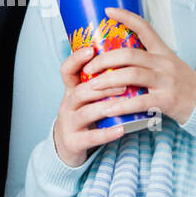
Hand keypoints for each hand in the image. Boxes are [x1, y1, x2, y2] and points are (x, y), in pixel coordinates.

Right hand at [54, 43, 158, 167]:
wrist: (68, 147)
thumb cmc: (85, 117)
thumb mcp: (86, 98)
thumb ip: (101, 83)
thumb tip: (128, 59)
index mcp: (71, 91)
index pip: (67, 70)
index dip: (76, 59)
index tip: (91, 49)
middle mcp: (67, 105)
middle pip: (80, 91)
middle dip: (102, 86)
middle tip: (124, 83)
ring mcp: (69, 124)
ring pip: (86, 113)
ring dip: (106, 106)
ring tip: (125, 103)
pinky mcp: (74, 142)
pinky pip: (91, 137)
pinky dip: (107, 133)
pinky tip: (122, 129)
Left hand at [86, 7, 195, 125]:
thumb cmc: (181, 84)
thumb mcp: (168, 64)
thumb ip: (148, 58)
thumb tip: (119, 54)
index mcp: (163, 51)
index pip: (144, 28)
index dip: (126, 17)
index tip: (108, 11)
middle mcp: (164, 63)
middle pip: (129, 54)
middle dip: (104, 59)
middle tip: (89, 66)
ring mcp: (165, 81)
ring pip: (132, 75)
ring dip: (108, 80)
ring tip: (91, 85)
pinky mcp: (166, 100)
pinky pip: (140, 101)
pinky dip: (121, 105)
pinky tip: (108, 108)